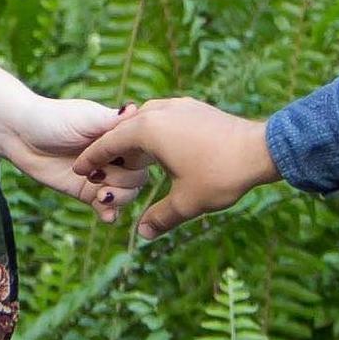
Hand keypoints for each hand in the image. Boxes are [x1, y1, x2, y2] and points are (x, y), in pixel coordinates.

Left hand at [0, 95, 154, 218]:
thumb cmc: (53, 118)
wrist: (21, 134)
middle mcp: (115, 156)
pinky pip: (105, 208)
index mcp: (119, 136)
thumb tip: (136, 109)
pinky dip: (109, 213)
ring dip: (119, 198)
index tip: (117, 156)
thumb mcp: (85, 117)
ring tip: (102, 196)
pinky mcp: (86, 192)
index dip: (136, 158)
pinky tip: (106, 215)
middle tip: (100, 176)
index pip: (144, 152)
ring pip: (126, 194)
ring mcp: (102, 176)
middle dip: (125, 181)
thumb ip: (111, 120)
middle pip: (138, 177)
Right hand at [67, 95, 277, 240]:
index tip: (78, 170)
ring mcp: (178, 105)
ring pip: (143, 118)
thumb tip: (142, 234)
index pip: (109, 144)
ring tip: (125, 154)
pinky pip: (162, 115)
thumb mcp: (187, 202)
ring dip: (131, 135)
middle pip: (123, 128)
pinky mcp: (194, 107)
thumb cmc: (221, 174)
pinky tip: (157, 142)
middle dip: (109, 147)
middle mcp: (158, 111)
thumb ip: (160, 218)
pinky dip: (151, 128)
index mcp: (148, 130)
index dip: (91, 159)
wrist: (261, 149)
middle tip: (96, 165)